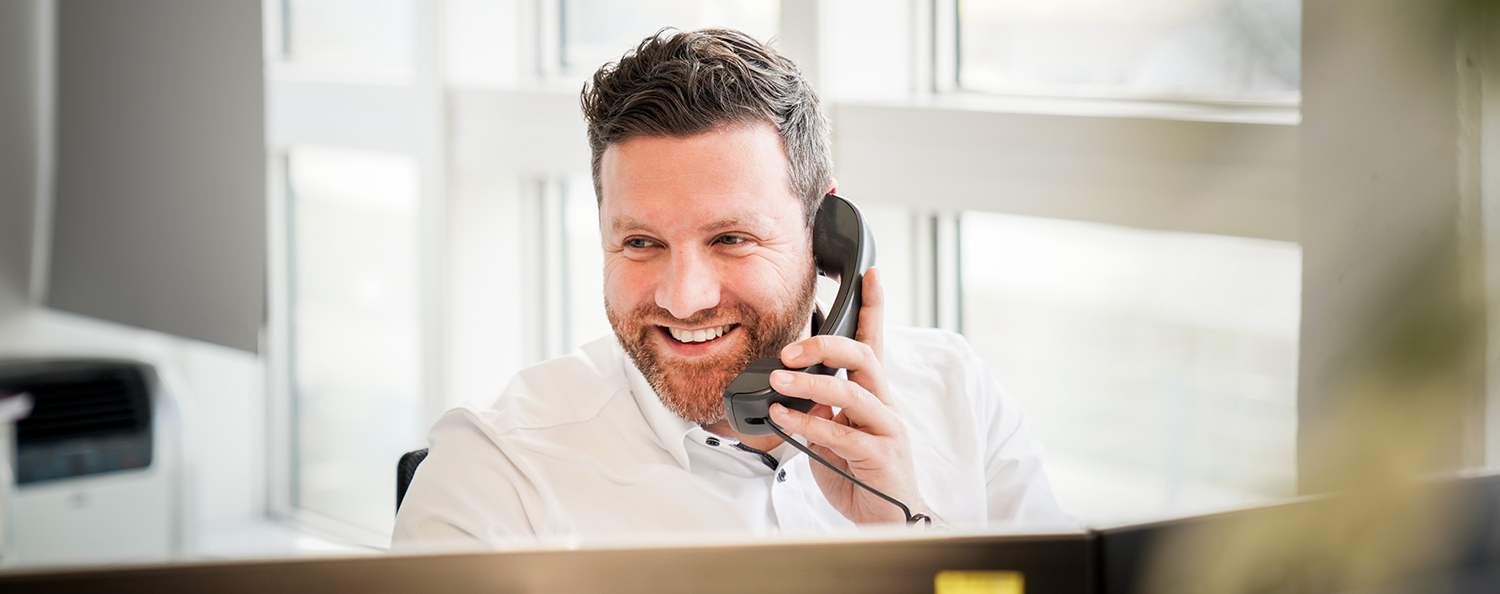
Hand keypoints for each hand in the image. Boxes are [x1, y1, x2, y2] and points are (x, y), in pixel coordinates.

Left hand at [767, 268, 929, 523]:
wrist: (888, 521)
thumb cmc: (860, 476)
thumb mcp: (832, 436)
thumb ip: (819, 411)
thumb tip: (794, 391)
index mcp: (872, 396)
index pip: (875, 342)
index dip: (874, 307)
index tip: (870, 275)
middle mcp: (883, 406)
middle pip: (865, 357)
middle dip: (826, 344)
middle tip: (789, 348)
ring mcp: (885, 430)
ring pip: (852, 393)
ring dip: (811, 382)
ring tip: (778, 380)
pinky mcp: (880, 457)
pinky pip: (843, 434)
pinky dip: (810, 423)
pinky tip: (785, 417)